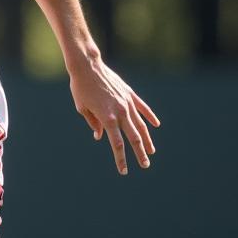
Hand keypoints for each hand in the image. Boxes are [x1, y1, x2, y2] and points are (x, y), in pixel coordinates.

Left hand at [68, 57, 159, 174]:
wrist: (87, 66)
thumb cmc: (81, 88)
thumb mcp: (83, 109)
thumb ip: (94, 124)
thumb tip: (100, 136)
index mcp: (107, 118)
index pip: (116, 144)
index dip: (121, 159)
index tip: (124, 171)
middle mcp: (120, 112)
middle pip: (133, 137)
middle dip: (139, 153)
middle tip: (145, 165)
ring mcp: (126, 102)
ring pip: (141, 125)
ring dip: (147, 139)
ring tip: (151, 151)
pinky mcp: (129, 94)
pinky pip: (142, 108)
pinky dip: (149, 117)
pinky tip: (156, 125)